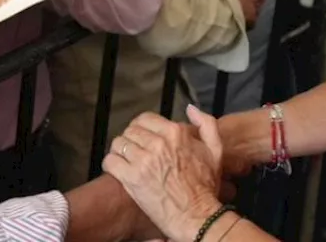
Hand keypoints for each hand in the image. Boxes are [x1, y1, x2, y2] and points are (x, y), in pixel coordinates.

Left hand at [103, 109, 225, 241]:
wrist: (196, 216)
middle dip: (131, 139)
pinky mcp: (131, 179)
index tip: (142, 137)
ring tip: (126, 160)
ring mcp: (143, 161)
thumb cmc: (205, 187)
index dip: (141, 127)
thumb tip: (190, 109)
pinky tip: (118, 170)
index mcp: (175, 133)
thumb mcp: (215, 151)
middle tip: (134, 151)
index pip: (145, 119)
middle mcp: (158, 143)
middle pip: (130, 131)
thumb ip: (206, 124)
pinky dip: (111, 164)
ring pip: (118, 144)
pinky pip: (110, 161)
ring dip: (120, 151)